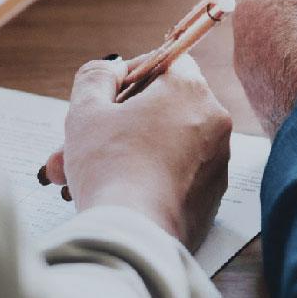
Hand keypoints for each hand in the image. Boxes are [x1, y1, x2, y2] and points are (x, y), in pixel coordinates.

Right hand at [43, 56, 232, 252]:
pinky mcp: (213, 197)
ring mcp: (217, 162)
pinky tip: (113, 194)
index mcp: (190, 90)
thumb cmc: (109, 167)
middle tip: (79, 142)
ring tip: (79, 176)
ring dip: (125, 153)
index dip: (133, 74)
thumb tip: (112, 69)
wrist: (135, 236)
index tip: (107, 96)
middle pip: (163, 109)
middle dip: (117, 124)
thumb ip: (96, 77)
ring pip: (166, 145)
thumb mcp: (87, 111)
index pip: (168, 62)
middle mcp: (214, 122)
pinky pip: (177, 176)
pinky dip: (148, 179)